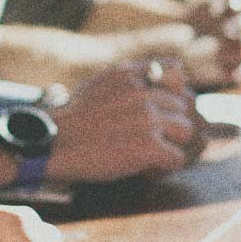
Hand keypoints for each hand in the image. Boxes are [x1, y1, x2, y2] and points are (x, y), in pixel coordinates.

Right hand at [45, 61, 207, 181]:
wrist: (52, 145)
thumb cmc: (74, 119)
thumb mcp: (100, 81)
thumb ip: (131, 77)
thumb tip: (164, 77)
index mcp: (132, 73)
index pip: (177, 74)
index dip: (174, 94)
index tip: (163, 109)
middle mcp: (144, 92)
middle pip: (185, 107)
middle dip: (174, 125)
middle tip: (156, 140)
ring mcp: (149, 119)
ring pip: (187, 132)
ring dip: (173, 145)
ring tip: (151, 154)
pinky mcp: (149, 147)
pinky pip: (178, 158)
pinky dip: (165, 167)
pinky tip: (147, 168)